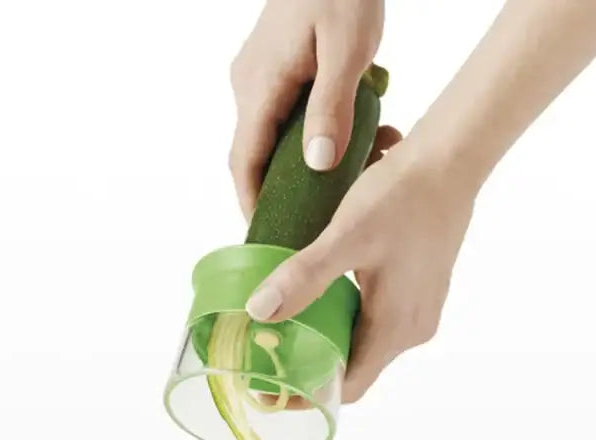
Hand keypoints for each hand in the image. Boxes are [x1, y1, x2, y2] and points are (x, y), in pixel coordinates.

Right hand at [229, 0, 384, 218]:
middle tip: (313, 216)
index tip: (267, 233)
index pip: (244, 161)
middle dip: (283, 188)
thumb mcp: (348, 49)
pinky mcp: (276, 65)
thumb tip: (318, 164)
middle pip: (257, 153)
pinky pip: (287, 112)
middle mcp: (250, 85)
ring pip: (276, 134)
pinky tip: (351, 129)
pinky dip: (312, 130)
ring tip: (349, 169)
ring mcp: (260, 75)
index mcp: (260, 87)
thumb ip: (332, 108)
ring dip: (306, 157)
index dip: (252, 202)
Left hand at [245, 139, 476, 401]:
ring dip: (327, 341)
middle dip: (310, 368)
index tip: (269, 390)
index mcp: (395, 328)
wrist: (452, 157)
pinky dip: (344, 320)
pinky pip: (375, 322)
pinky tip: (319, 299)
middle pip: (353, 369)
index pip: (347, 387)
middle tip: (266, 358)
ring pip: (363, 344)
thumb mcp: (346, 236)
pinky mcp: (418, 292)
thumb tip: (259, 312)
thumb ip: (303, 278)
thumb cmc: (403, 195)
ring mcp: (418, 311)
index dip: (307, 394)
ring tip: (285, 331)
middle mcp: (411, 329)